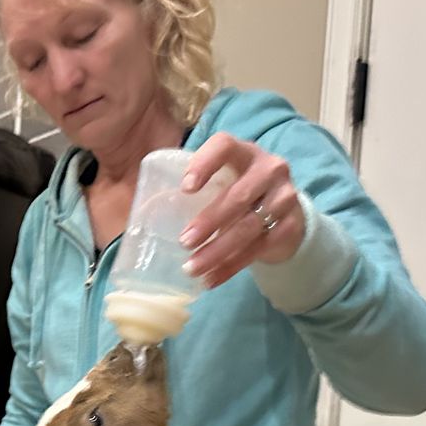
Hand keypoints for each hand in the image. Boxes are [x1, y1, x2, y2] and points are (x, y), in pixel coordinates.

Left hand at [177, 133, 306, 288]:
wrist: (284, 214)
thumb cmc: (237, 193)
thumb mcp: (221, 182)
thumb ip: (193, 188)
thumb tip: (135, 212)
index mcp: (244, 153)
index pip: (226, 146)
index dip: (206, 164)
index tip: (185, 188)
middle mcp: (269, 169)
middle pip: (239, 195)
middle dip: (209, 221)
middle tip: (184, 242)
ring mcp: (284, 197)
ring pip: (249, 227)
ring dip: (218, 251)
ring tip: (192, 268)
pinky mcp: (290, 226)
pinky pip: (259, 249)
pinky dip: (232, 267)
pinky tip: (210, 279)